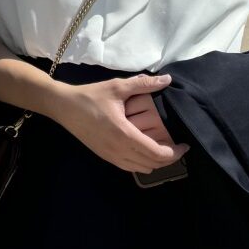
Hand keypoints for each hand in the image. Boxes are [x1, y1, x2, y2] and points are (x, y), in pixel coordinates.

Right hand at [55, 74, 189, 174]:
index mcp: (125, 134)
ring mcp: (111, 156)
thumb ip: (143, 84)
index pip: (158, 153)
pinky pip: (130, 167)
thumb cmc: (90, 96)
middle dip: (169, 158)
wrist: (63, 106)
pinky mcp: (105, 157)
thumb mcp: (117, 87)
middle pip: (153, 164)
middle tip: (177, 146)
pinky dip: (142, 163)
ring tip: (161, 147)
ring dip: (155, 161)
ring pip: (142, 168)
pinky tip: (143, 149)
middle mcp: (119, 150)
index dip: (175, 152)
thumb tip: (168, 79)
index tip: (185, 144)